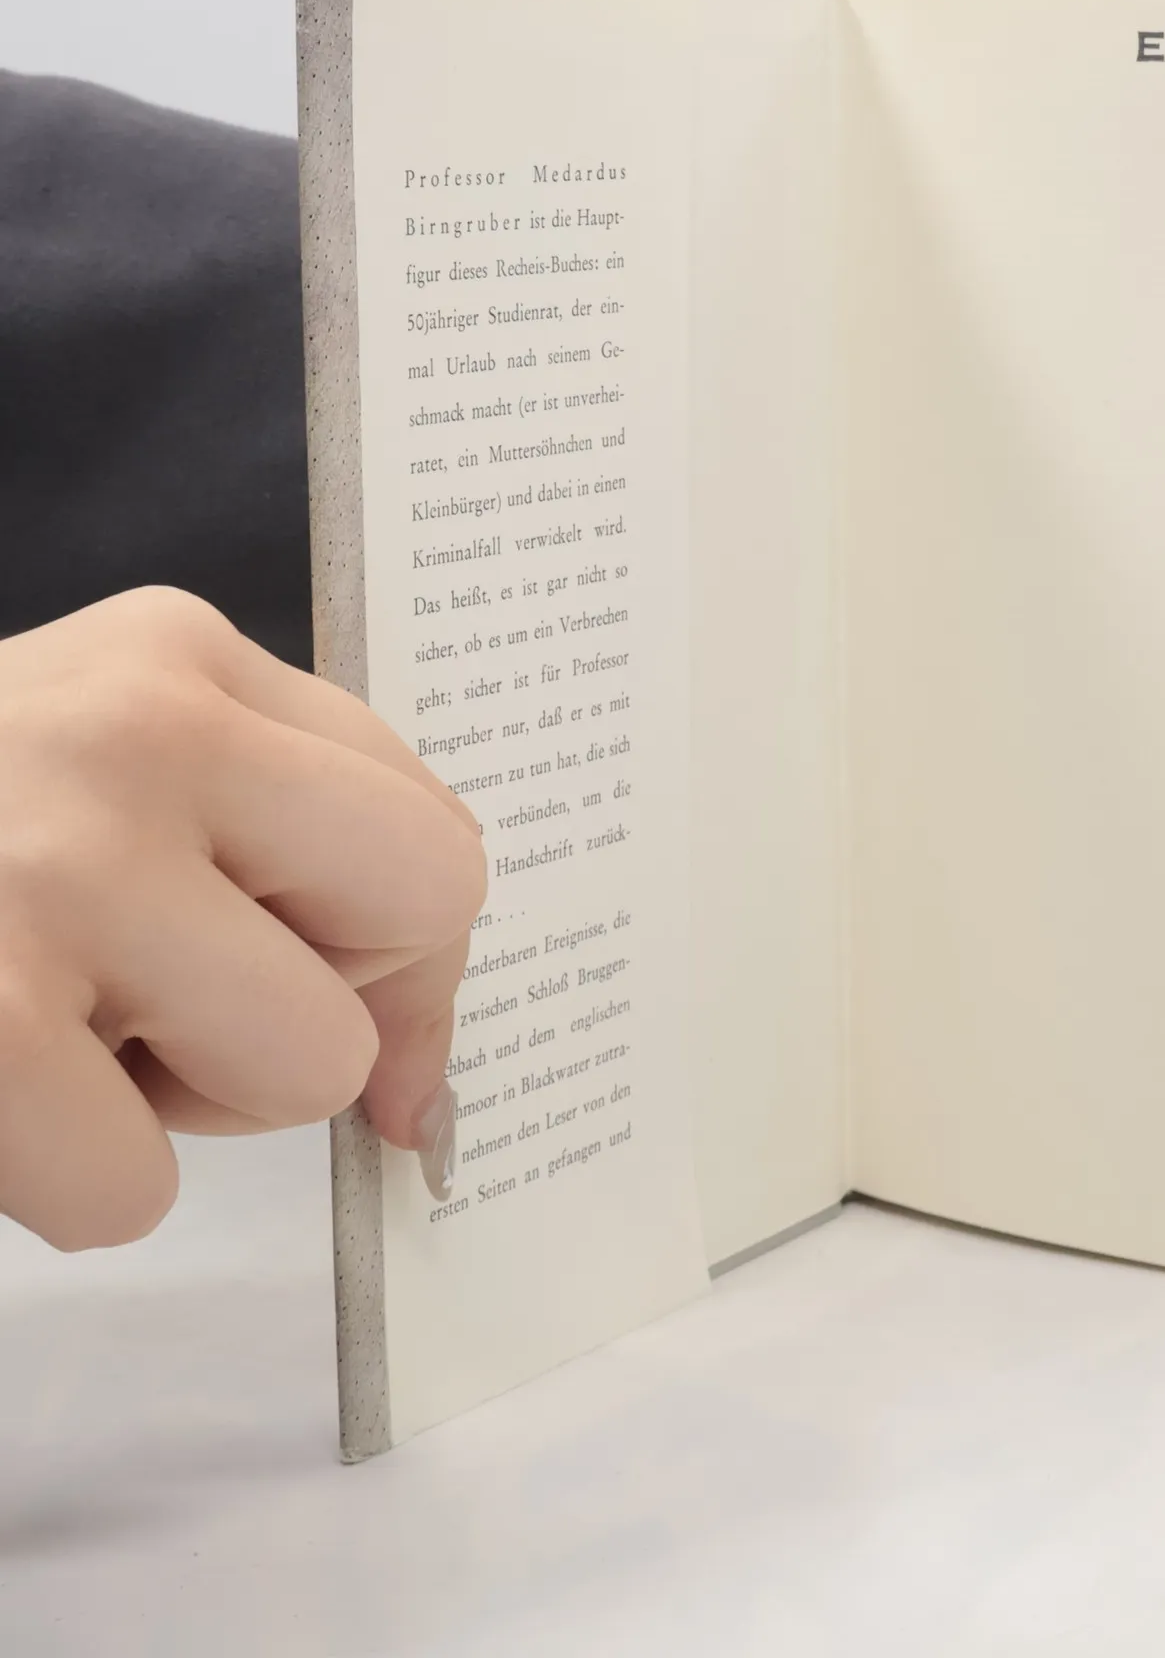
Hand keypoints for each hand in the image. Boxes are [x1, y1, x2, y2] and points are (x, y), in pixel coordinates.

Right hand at [0, 589, 486, 1249]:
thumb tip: (429, 1100)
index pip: (436, 831)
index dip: (386, 941)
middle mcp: (133, 727)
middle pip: (422, 913)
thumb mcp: (121, 787)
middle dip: (312, 1000)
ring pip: (308, 1068)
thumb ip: (303, 884)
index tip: (294, 966)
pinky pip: (133, 1190)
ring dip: (177, 1104)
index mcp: (183, 656)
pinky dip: (62, 1180)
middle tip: (160, 994)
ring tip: (45, 1027)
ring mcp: (45, 865)